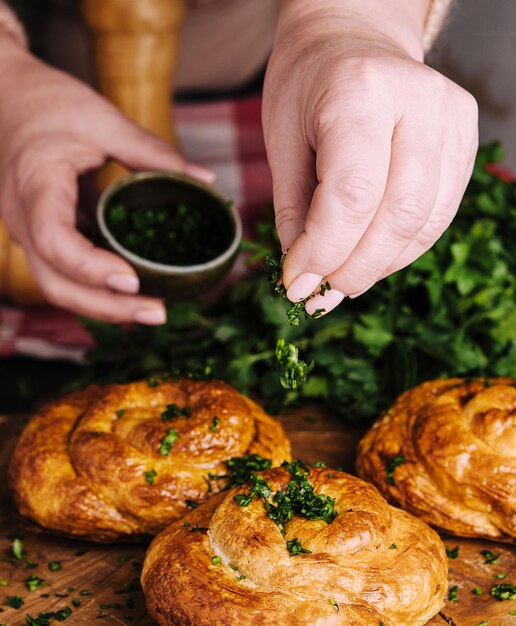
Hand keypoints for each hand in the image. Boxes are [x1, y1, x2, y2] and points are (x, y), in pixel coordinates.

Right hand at [0, 35, 213, 323]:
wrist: (3, 96)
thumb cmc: (46, 101)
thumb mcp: (102, 119)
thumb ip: (152, 152)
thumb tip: (204, 180)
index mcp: (35, 186)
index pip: (55, 242)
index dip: (92, 268)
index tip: (133, 280)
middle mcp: (23, 220)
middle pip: (57, 283)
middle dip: (107, 307)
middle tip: (159, 312)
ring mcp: (30, 231)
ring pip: (59, 286)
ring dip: (105, 306)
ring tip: (152, 310)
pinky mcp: (43, 234)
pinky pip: (67, 272)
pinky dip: (99, 288)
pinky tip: (134, 293)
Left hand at [263, 0, 477, 314]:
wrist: (353, 41)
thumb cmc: (307, 85)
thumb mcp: (280, 138)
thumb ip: (293, 208)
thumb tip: (304, 275)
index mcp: (362, 91)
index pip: (352, 195)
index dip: (323, 251)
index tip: (295, 283)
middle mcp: (420, 102)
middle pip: (396, 216)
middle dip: (353, 268)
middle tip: (319, 293)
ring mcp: (452, 121)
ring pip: (423, 224)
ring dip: (378, 266)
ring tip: (340, 279)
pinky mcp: (465, 142)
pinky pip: (438, 217)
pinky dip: (401, 249)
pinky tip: (370, 257)